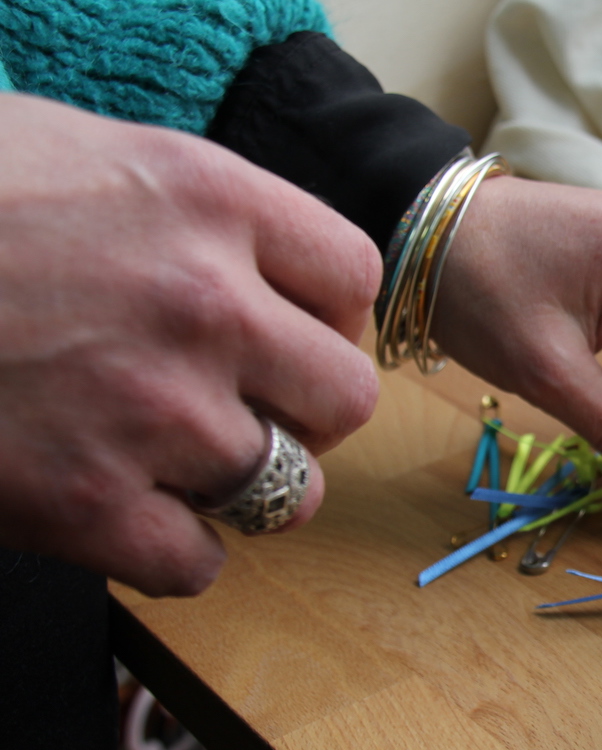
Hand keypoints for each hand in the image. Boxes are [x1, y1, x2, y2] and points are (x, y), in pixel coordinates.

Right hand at [0, 95, 380, 595]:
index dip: (326, 317)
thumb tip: (259, 270)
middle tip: (247, 408)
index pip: (351, 278)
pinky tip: (121, 514)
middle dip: (303, 412)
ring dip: (241, 487)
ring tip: (173, 462)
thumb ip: (188, 214)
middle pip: (345, 397)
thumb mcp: (73, 155)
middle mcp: (201, 304)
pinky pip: (200, 565)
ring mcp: (152, 411)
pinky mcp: (87, 505)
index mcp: (204, 198)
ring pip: (288, 491)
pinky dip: (169, 553)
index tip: (289, 331)